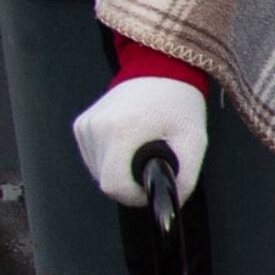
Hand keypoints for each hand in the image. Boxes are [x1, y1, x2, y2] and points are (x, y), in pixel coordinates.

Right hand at [73, 74, 206, 209]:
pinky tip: (129, 143)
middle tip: (152, 167)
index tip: (151, 187)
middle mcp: (97, 127)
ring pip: (98, 172)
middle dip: (130, 184)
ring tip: (142, 150)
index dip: (134, 196)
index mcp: (122, 130)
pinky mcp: (81, 125)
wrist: (160, 69)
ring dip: (120, 171)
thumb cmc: (179, 105)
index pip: (114, 185)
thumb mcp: (193, 142)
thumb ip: (185, 178)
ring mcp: (85, 125)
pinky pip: (93, 158)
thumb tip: (170, 204)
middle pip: (105, 181)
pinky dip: (111, 159)